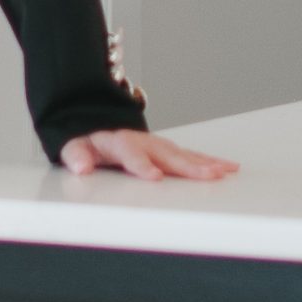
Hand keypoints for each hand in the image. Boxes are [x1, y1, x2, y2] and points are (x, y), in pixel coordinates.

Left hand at [57, 128, 238, 181]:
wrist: (98, 125)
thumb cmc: (89, 141)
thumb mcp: (74, 146)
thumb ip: (76, 155)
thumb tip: (80, 166)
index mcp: (120, 142)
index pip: (132, 154)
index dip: (143, 165)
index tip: (154, 176)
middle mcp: (144, 142)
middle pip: (167, 154)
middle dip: (188, 165)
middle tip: (207, 175)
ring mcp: (158, 145)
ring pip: (184, 154)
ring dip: (205, 163)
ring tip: (223, 172)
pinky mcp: (168, 150)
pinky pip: (191, 155)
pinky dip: (209, 161)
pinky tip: (227, 168)